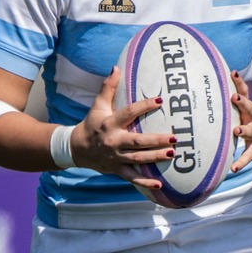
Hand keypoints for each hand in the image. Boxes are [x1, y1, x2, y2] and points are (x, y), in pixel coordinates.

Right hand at [73, 65, 175, 200]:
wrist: (76, 148)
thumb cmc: (92, 124)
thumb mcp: (98, 105)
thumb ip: (108, 87)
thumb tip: (116, 67)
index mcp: (110, 123)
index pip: (129, 113)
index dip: (144, 106)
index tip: (160, 100)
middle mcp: (113, 141)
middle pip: (137, 141)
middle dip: (156, 140)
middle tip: (175, 138)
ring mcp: (116, 157)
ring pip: (138, 159)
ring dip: (155, 157)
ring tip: (173, 154)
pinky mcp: (117, 169)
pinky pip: (133, 177)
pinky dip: (145, 183)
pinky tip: (160, 185)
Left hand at [228, 69, 251, 171]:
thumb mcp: (251, 109)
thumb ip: (238, 99)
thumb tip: (221, 82)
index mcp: (250, 108)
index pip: (244, 92)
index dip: (239, 82)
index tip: (233, 73)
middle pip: (248, 107)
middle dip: (241, 102)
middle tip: (234, 97)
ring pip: (250, 130)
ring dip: (243, 130)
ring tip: (236, 130)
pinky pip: (249, 155)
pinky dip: (241, 162)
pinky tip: (233, 168)